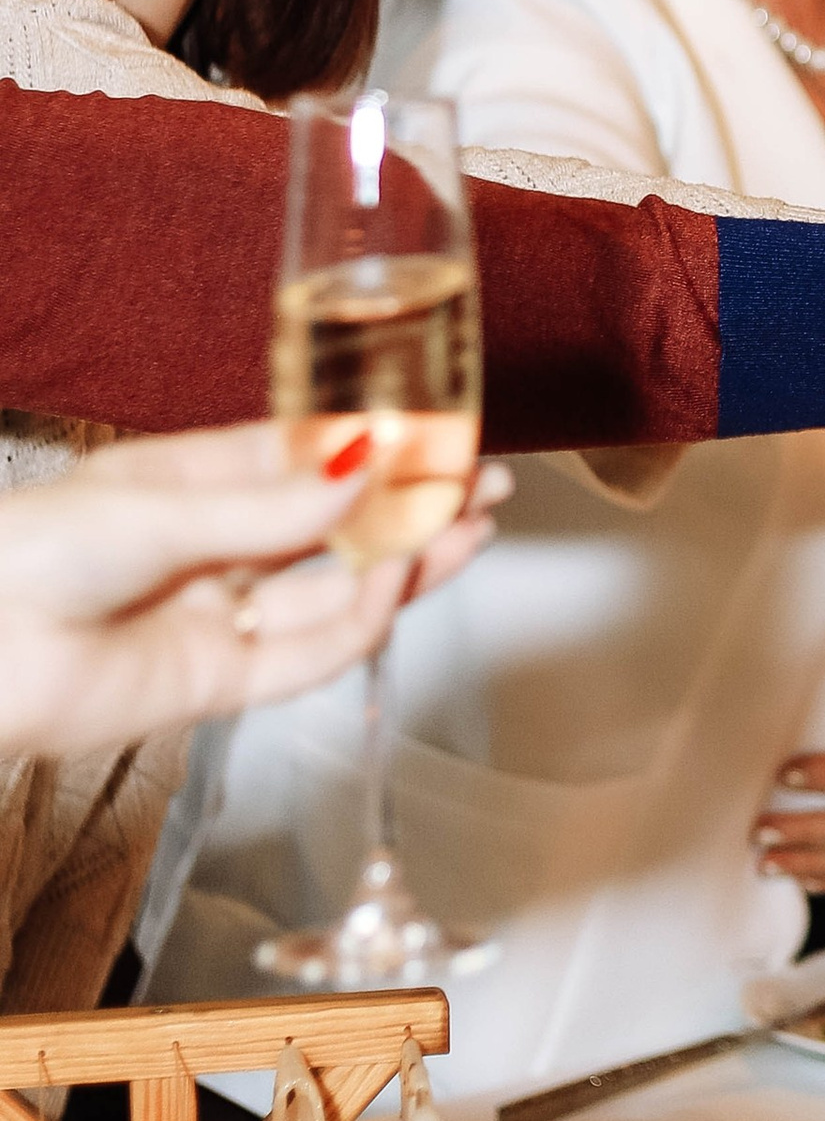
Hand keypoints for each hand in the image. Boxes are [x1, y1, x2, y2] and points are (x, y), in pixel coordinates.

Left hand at [0, 425, 509, 759]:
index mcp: (192, 487)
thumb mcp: (159, 508)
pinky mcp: (220, 685)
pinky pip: (308, 655)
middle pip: (336, 530)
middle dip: (411, 510)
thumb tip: (367, 468)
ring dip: (405, 562)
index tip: (440, 435)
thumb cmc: (31, 557)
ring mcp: (221, 619)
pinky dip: (360, 621)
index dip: (377, 451)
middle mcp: (214, 553)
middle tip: (483, 487)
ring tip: (468, 529)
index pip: (306, 462)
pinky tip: (395, 580)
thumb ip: (273, 505)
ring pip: (335, 592)